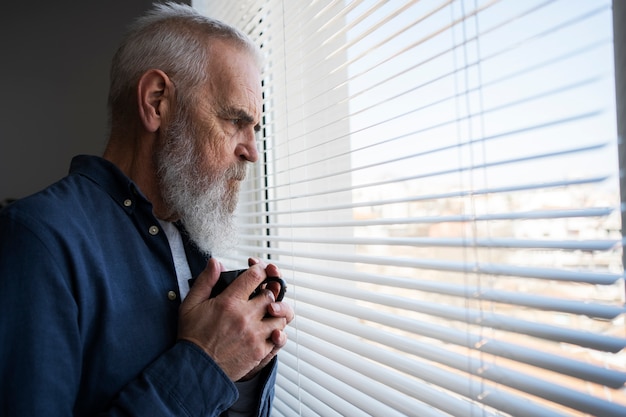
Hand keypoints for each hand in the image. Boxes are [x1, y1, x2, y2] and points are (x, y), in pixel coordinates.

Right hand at [177, 258, 292, 380]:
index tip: (259, 272)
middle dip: (267, 293)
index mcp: (229, 302)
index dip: (260, 270)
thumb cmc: (192, 336)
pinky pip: (279, 337)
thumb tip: (215, 262)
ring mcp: (254, 334)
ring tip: (265, 315)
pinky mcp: (259, 351)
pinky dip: (276, 332)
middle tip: (260, 297)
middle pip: (270, 295)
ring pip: (279, 316)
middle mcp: (245, 316)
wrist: (196, 369)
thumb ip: (205, 281)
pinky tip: (266, 331)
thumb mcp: (191, 305)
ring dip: (274, 313)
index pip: (254, 276)